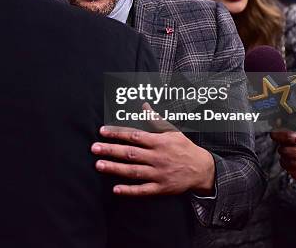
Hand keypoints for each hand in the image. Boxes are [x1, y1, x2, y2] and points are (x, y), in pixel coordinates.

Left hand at [91, 104, 214, 195]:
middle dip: (111, 150)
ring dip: (115, 168)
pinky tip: (116, 189)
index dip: (117, 133)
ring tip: (98, 165)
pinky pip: (143, 190)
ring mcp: (158, 174)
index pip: (134, 136)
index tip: (102, 132)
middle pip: (130, 153)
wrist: (202, 169)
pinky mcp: (161, 188)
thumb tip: (144, 104)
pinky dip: (130, 190)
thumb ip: (155, 119)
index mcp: (158, 142)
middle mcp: (157, 157)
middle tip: (94, 148)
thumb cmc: (183, 147)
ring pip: (133, 171)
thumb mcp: (171, 130)